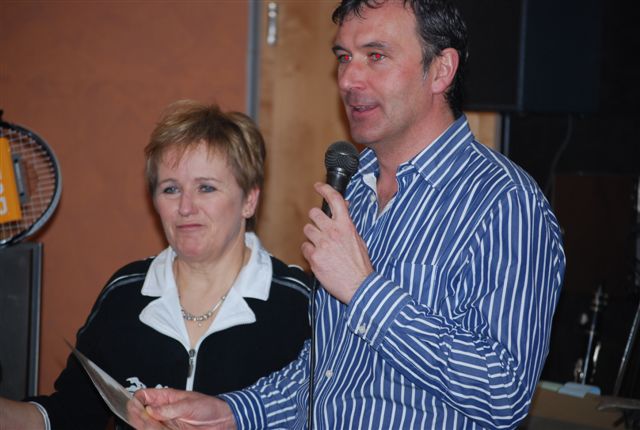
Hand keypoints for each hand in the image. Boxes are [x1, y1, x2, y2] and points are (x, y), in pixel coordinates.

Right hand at [127, 388, 235, 429]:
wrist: (222, 421)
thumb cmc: (209, 407)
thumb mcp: (189, 404)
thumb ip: (170, 409)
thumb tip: (151, 410)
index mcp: (166, 397)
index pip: (143, 396)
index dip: (136, 401)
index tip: (135, 407)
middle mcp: (163, 411)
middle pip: (141, 414)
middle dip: (138, 417)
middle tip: (141, 420)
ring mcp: (165, 424)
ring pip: (147, 426)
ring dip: (145, 426)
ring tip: (148, 425)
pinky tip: (152, 428)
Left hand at [302, 182, 372, 303]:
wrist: (359, 285)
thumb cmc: (360, 265)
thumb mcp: (358, 240)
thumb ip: (347, 226)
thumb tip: (342, 213)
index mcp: (346, 226)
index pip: (335, 200)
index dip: (325, 189)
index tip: (318, 186)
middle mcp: (333, 232)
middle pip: (314, 214)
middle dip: (315, 220)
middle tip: (320, 228)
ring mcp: (322, 244)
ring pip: (307, 230)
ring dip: (311, 236)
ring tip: (321, 246)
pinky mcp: (314, 257)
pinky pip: (304, 247)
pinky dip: (309, 252)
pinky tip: (318, 258)